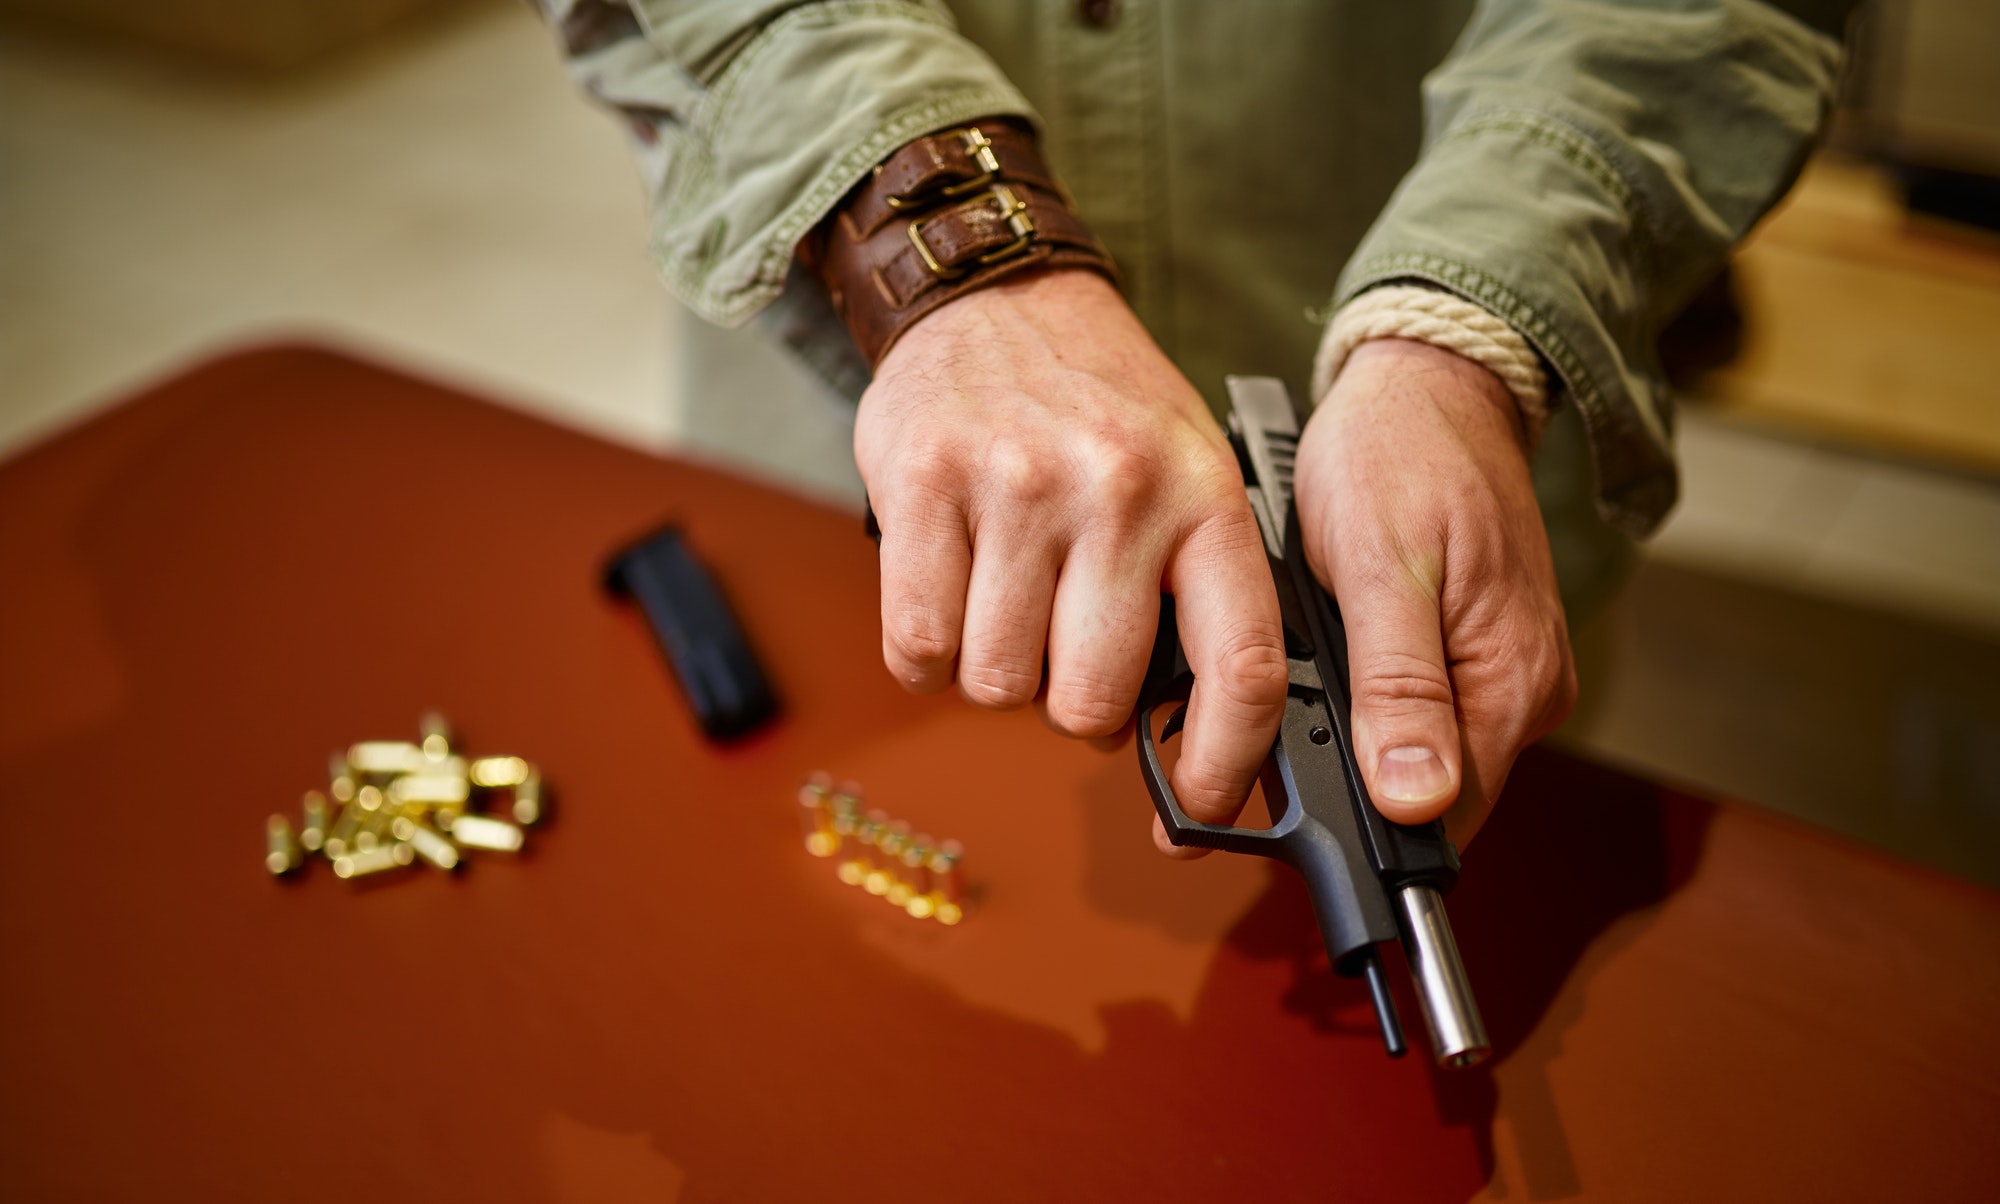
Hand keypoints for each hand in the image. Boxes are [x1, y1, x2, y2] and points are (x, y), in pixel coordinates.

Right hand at [854, 269, 1287, 851]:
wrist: (997, 294)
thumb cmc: (1101, 409)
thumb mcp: (1188, 476)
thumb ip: (1198, 595)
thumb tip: (1196, 748)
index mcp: (1205, 500)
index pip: (1238, 668)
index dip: (1221, 767)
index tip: (1198, 809)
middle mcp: (1117, 493)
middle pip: (1089, 702)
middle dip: (1074, 710)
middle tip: (1067, 656)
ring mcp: (1016, 488)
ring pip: (998, 686)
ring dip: (997, 675)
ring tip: (1007, 604)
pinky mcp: (924, 486)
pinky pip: (917, 648)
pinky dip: (927, 655)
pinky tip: (949, 596)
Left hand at [1294, 338, 1575, 845]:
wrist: (1430, 381)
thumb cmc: (1402, 453)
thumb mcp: (1382, 566)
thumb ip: (1400, 687)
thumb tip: (1415, 798)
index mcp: (1512, 684)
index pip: (1438, 819)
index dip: (1357, 824)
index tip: (1275, 800)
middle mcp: (1525, 694)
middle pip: (1426, 795)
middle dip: (1343, 781)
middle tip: (1261, 727)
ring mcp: (1504, 673)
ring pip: (1416, 755)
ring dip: (1351, 738)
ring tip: (1288, 679)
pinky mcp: (1477, 650)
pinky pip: (1418, 708)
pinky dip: (1364, 697)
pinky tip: (1326, 656)